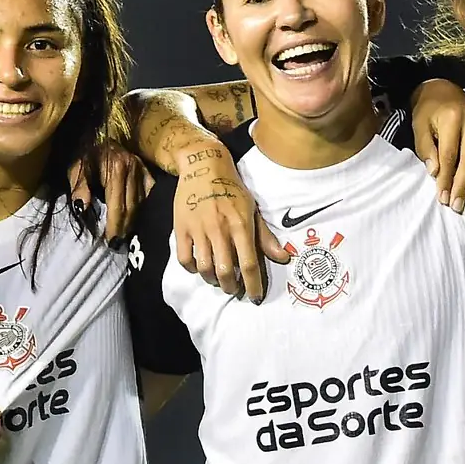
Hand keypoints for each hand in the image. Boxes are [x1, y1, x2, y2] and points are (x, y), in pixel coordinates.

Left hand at [70, 145, 151, 243]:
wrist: (96, 131)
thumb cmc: (84, 152)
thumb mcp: (76, 168)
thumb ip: (79, 188)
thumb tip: (83, 208)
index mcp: (116, 168)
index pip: (118, 206)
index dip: (115, 226)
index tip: (111, 242)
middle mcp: (133, 168)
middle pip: (133, 207)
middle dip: (125, 228)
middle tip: (118, 243)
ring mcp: (143, 168)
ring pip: (142, 202)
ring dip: (134, 220)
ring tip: (126, 234)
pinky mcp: (147, 170)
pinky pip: (149, 194)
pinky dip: (143, 206)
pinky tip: (136, 217)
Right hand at [173, 144, 288, 300]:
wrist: (203, 166)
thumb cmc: (232, 189)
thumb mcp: (252, 209)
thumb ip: (265, 236)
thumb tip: (283, 258)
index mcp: (241, 225)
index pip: (250, 264)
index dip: (253, 285)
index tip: (255, 298)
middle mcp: (220, 230)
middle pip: (226, 272)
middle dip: (231, 287)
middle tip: (234, 289)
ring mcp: (199, 230)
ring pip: (205, 269)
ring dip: (213, 280)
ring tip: (218, 279)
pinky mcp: (181, 229)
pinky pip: (185, 259)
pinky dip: (192, 269)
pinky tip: (199, 266)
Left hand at [410, 79, 464, 210]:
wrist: (441, 88)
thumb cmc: (428, 110)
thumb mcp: (418, 126)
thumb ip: (425, 148)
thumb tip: (435, 172)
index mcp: (452, 119)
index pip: (450, 156)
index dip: (446, 179)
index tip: (443, 197)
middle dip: (463, 185)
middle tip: (457, 205)